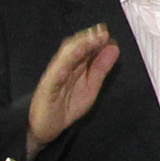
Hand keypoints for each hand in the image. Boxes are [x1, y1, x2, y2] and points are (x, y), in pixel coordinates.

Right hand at [26, 24, 118, 153]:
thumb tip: (113, 48)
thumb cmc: (67, 105)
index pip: (84, 48)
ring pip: (62, 61)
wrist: (47, 127)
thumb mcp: (90, 87)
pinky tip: (67, 66)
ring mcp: (53, 78)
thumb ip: (100, 68)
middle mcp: (62, 68)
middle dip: (86, 40)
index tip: (107, 33)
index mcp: (73, 66)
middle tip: (100, 32)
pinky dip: (59, 72)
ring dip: (74, 50)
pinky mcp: (46, 91)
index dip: (95, 39)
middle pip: (73, 50)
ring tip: (87, 42)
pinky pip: (52, 80)